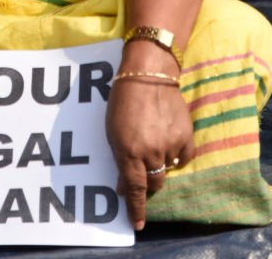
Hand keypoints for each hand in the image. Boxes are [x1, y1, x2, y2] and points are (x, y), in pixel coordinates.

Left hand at [106, 78, 193, 230]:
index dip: (136, 209)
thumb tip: (122, 187)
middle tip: (143, 172)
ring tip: (152, 138)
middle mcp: (151, 152)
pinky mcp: (187, 136)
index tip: (138, 224)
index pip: (135, 190)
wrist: (148, 74)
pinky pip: (183, 157)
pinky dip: (175, 154)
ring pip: (167, 169)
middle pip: (154, 183)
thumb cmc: (123, 100)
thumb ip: (120, 160)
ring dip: (159, 162)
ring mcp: (171, 145)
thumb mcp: (112, 131)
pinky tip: (167, 138)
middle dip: (148, 183)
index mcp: (129, 151)